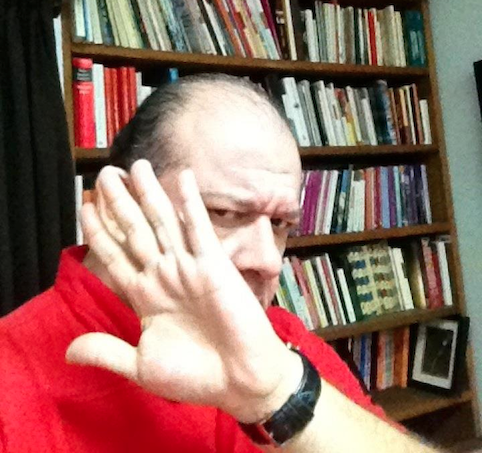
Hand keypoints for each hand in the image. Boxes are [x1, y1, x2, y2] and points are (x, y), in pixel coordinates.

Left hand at [66, 160, 301, 422]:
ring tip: (135, 165)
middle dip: (119, 202)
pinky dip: (191, 203)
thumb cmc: (195, 376)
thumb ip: (106, 351)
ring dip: (149, 193)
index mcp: (145, 295)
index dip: (99, 231)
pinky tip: (182, 177)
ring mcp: (188, 267)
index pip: (115, 255)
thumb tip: (68, 351)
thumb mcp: (142, 366)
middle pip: (135, 229)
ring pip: (163, 222)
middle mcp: (164, 274)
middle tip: (106, 174)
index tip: (84, 206)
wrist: (240, 380)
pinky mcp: (214, 264)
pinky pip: (199, 228)